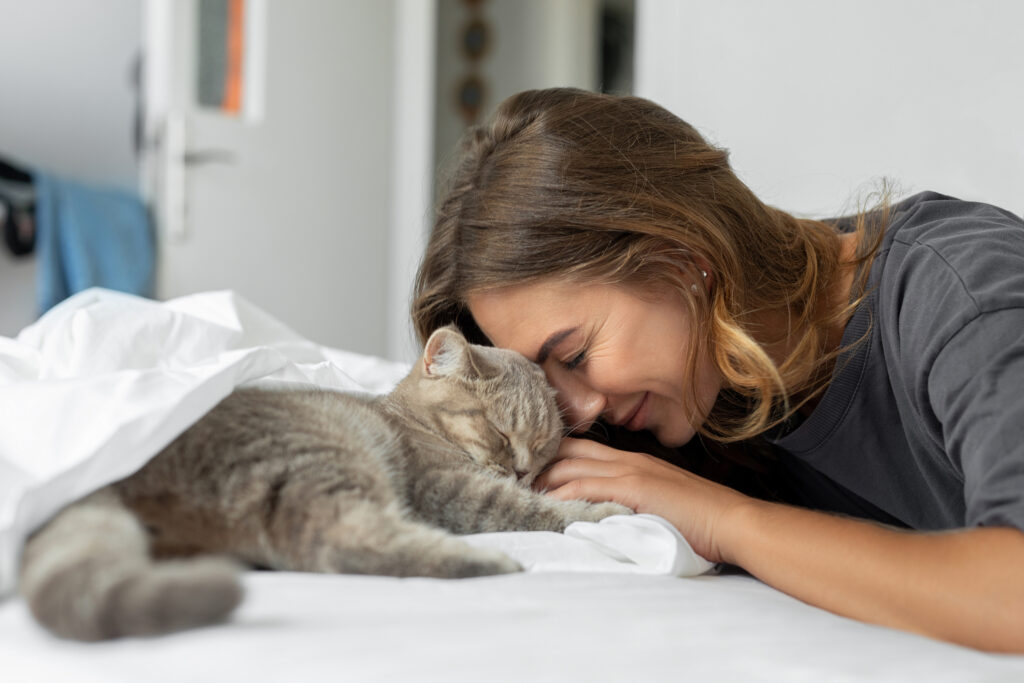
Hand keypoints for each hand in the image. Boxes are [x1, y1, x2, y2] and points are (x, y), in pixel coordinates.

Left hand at [534, 437, 756, 562]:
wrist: (732, 521)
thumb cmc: (699, 518)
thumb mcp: (658, 500)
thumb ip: (630, 498)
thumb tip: (601, 510)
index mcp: (632, 461)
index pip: (581, 448)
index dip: (551, 454)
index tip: (526, 467)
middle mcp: (626, 459)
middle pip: (569, 452)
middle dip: (537, 463)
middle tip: (509, 476)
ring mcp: (630, 471)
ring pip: (572, 467)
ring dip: (542, 480)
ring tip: (515, 491)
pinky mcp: (634, 487)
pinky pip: (588, 487)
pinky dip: (563, 495)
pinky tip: (544, 504)